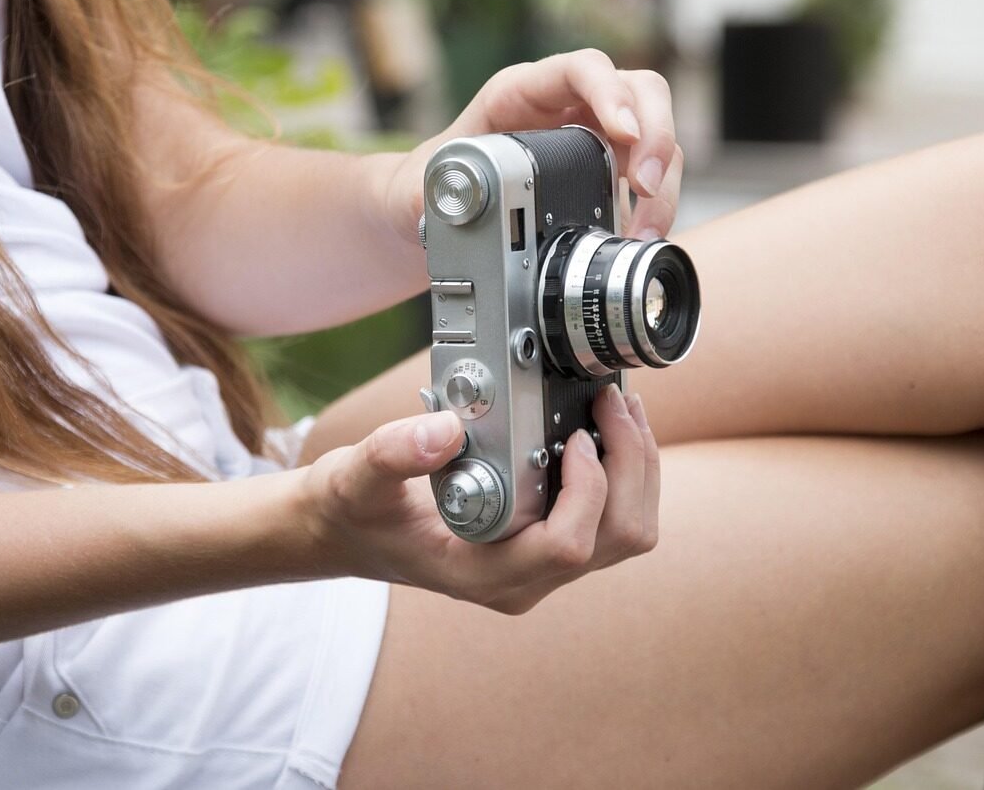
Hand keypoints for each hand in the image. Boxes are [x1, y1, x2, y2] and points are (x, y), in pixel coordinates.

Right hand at [299, 384, 659, 613]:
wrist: (345, 533)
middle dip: (631, 466)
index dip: (588, 488)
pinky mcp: (548, 547)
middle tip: (611, 402)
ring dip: (637, 468)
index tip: (576, 432)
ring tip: (619, 409)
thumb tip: (446, 428)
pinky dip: (622, 473)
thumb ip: (393, 454)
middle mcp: (523, 581)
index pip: (567, 546)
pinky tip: (604, 427)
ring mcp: (540, 568)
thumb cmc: (353, 512)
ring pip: (627, 532)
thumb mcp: (356, 478)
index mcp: (484, 575)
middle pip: (618, 538)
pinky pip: (612, 519)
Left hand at [382, 48, 682, 244]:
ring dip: (661, 181)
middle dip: (653, 134)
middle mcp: (567, 106)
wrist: (432, 217)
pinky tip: (640, 237)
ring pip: (654, 136)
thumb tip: (456, 201)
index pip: (580, 69)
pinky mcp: (608, 173)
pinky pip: (650, 176)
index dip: (609, 92)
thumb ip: (428, 193)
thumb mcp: (412, 188)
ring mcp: (594, 137)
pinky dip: (656, 206)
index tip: (622, 133)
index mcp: (521, 92)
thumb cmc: (428, 188)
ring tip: (643, 229)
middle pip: (639, 92)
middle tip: (643, 185)